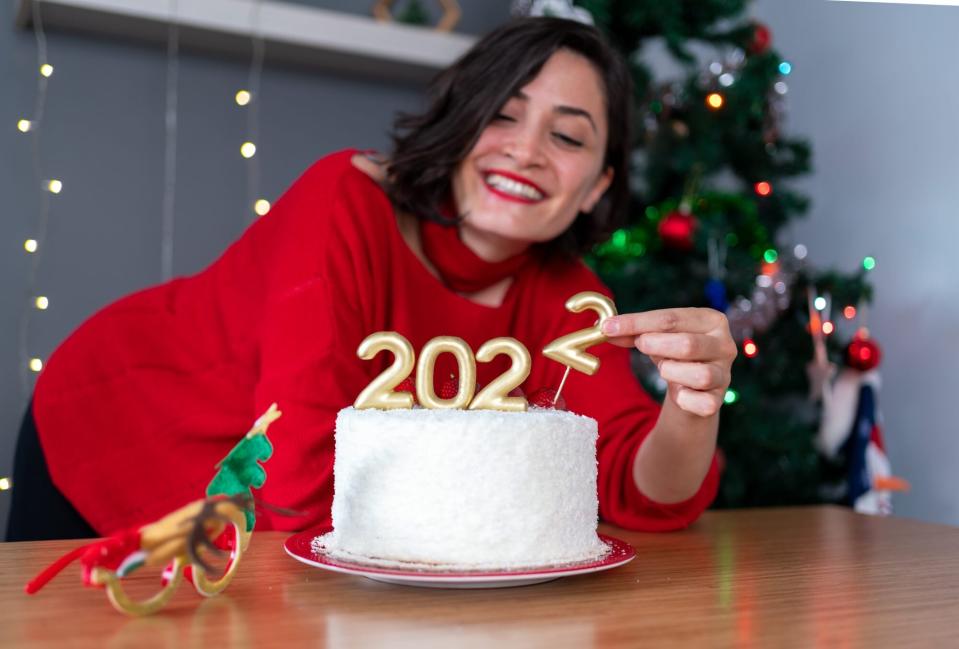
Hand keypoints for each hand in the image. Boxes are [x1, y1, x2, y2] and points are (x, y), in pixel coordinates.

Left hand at [602, 308, 736, 417]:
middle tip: (640, 345)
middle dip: (656, 345)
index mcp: (712, 320)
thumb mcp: (656, 338)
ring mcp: (724, 374)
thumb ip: (632, 332)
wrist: (692, 389)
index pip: (671, 318)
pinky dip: (684, 399)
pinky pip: (701, 403)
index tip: (608, 327)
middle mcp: (724, 345)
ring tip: (665, 369)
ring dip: (672, 372)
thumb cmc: (674, 354)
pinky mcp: (718, 400)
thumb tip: (605, 329)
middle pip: (688, 344)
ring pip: (698, 375)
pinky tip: (679, 393)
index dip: (636, 322)